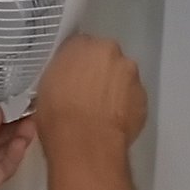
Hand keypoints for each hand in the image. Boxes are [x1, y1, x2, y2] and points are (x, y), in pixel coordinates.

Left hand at [0, 107, 36, 189]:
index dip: (5, 112)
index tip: (22, 100)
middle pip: (2, 135)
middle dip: (17, 124)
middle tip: (33, 111)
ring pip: (6, 152)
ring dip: (19, 139)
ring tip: (31, 125)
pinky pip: (3, 171)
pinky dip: (13, 158)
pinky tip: (21, 144)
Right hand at [34, 36, 146, 150]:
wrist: (86, 144)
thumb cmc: (58, 115)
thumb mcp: (45, 87)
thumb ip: (61, 72)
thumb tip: (67, 77)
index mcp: (82, 45)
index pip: (79, 46)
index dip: (75, 63)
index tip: (70, 76)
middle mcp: (111, 52)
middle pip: (105, 57)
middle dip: (98, 71)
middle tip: (84, 93)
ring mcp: (131, 75)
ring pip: (122, 77)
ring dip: (113, 88)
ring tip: (100, 111)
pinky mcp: (144, 98)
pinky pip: (132, 98)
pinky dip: (124, 106)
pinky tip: (112, 121)